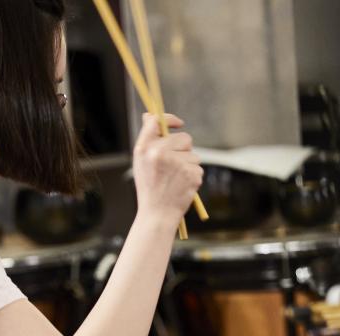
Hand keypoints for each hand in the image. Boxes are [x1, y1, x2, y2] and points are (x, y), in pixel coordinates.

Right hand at [132, 113, 202, 227]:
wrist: (157, 216)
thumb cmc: (149, 188)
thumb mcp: (141, 163)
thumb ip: (148, 139)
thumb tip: (150, 115)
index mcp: (144, 148)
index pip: (157, 121)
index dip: (170, 119)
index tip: (178, 124)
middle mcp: (159, 153)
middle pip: (184, 138)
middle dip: (183, 149)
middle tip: (174, 167)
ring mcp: (176, 163)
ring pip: (193, 155)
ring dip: (188, 165)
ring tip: (175, 180)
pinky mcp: (190, 174)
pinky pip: (198, 168)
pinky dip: (193, 177)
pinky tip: (182, 187)